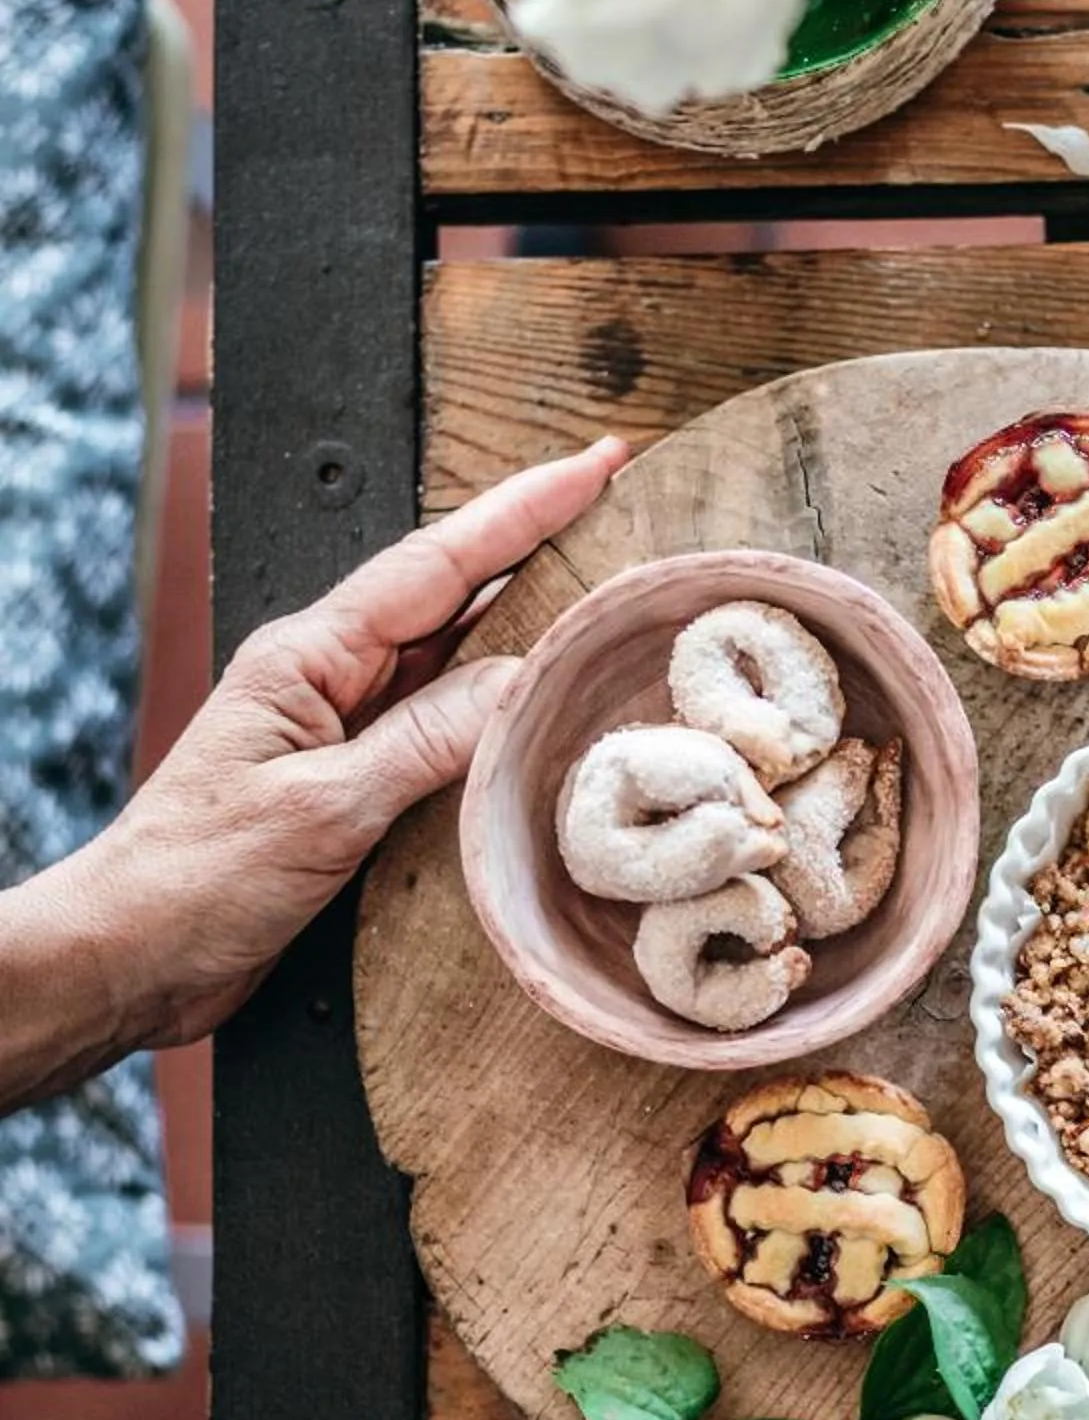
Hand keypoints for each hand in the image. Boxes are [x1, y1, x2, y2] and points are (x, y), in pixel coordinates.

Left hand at [47, 436, 626, 1053]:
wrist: (134, 955)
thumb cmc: (198, 877)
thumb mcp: (323, 807)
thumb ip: (425, 741)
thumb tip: (521, 680)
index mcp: (310, 655)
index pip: (437, 564)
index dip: (524, 509)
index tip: (598, 464)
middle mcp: (329, 675)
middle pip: (452, 593)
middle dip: (537, 547)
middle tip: (624, 513)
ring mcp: (341, 725)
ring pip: (454, 656)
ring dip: (527, 626)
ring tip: (606, 598)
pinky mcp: (353, 780)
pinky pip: (443, 723)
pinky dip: (499, 706)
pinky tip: (544, 709)